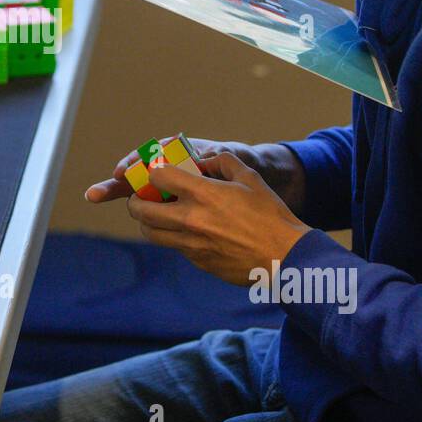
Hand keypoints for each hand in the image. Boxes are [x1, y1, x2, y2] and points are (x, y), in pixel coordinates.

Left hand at [125, 150, 309, 286]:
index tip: (156, 173)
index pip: (158, 177)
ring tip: (156, 215)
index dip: (153, 172)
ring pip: (150, 233)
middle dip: (136, 201)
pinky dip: (172, 237)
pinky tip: (186, 231)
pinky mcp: (197, 261)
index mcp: (203, 194)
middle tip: (142, 198)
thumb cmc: (270, 214)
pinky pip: (173, 246)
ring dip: (148, 222)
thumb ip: (222, 162)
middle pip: (141, 210)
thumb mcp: (250, 177)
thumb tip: (202, 160)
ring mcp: (191, 244)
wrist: (284, 256)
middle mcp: (190, 220)